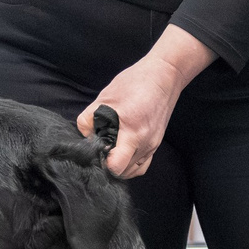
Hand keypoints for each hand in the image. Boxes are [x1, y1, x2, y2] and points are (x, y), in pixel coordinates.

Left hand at [80, 25, 214, 176]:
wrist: (164, 77)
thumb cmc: (135, 82)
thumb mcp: (105, 97)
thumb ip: (89, 118)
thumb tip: (84, 136)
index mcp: (132, 131)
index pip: (117, 165)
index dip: (103, 164)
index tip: (96, 153)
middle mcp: (145, 142)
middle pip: (123, 171)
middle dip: (109, 165)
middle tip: (101, 151)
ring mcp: (153, 145)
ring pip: (133, 171)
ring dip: (120, 166)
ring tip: (110, 152)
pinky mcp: (156, 143)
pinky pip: (142, 165)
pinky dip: (131, 166)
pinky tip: (122, 154)